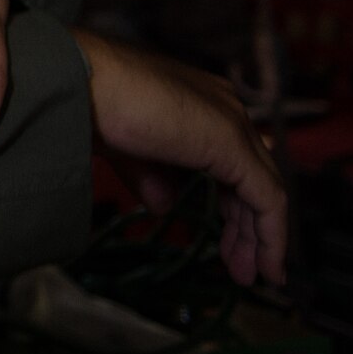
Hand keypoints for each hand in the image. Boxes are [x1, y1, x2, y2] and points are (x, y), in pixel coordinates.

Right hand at [74, 29, 288, 285]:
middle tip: (239, 265)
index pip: (234, 159)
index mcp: (200, 100)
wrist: (82, 80)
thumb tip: (163, 205)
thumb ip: (150, 175)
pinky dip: (269, 236)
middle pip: (254, 176)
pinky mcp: (232, 144)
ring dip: (258, 237)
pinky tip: (264, 266)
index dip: (235, 204)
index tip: (229, 240)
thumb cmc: (90, 101)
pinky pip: (268, 199)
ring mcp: (232, 123)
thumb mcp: (125, 147)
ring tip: (248, 274)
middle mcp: (224, 107)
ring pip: (265, 189)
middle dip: (247, 226)